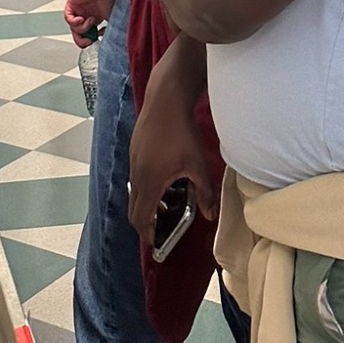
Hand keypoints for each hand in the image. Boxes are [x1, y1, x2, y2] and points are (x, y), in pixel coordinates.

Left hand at [64, 0, 110, 47]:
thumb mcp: (112, 17)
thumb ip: (110, 29)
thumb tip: (109, 39)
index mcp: (93, 19)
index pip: (87, 35)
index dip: (91, 40)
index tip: (97, 38)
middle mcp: (84, 16)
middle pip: (78, 35)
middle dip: (83, 41)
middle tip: (89, 41)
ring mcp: (77, 11)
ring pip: (73, 28)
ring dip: (83, 28)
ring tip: (91, 20)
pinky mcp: (71, 5)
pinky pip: (68, 18)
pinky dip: (74, 22)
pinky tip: (81, 19)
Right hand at [127, 51, 217, 242]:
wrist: (165, 99)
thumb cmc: (182, 132)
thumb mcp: (197, 164)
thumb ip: (204, 193)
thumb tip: (210, 215)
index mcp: (150, 182)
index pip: (141, 218)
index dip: (148, 234)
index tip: (155, 244)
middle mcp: (136, 174)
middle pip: (133, 209)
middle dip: (145, 223)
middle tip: (160, 230)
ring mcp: (133, 161)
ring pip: (134, 193)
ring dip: (146, 204)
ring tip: (166, 206)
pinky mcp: (134, 150)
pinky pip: (136, 177)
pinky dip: (145, 188)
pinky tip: (163, 181)